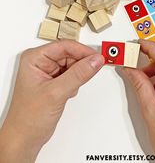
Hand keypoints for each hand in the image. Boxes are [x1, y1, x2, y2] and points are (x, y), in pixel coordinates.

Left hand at [0, 40, 103, 162]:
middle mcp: (41, 62)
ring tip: (70, 89)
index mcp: (35, 58)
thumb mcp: (56, 92)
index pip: (64, 46)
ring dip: (78, 75)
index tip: (98, 58)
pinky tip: (67, 93)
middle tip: (91, 72)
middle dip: (81, 64)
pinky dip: (75, 82)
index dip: (83, 51)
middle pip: (70, 54)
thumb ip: (79, 74)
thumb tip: (96, 60)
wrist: (26, 138)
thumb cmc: (29, 117)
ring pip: (73, 64)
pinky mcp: (55, 80)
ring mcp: (49, 71)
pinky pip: (73, 74)